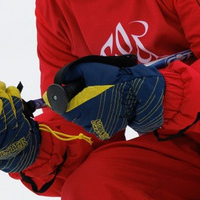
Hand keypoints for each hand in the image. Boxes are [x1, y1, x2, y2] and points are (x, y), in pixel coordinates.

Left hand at [45, 55, 166, 140]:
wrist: (140, 90)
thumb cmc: (114, 78)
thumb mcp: (89, 69)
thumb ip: (70, 73)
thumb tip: (59, 81)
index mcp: (78, 107)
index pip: (60, 107)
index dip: (62, 99)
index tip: (67, 92)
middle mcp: (85, 121)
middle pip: (71, 114)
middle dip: (76, 103)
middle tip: (88, 91)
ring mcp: (96, 128)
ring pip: (83, 119)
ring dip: (86, 110)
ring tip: (99, 97)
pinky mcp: (107, 131)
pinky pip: (95, 123)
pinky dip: (98, 115)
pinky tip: (107, 105)